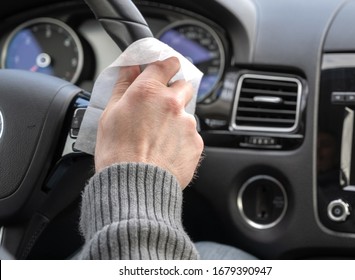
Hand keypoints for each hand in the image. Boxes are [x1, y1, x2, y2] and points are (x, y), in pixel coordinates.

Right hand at [94, 57, 203, 187]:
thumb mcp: (109, 114)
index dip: (166, 66)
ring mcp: (187, 124)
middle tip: (161, 108)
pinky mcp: (196, 143)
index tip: (166, 70)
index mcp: (148, 92)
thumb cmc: (117, 153)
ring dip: (177, 120)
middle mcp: (172, 103)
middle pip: (184, 86)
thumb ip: (123, 86)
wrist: (135, 186)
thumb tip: (130, 68)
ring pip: (187, 114)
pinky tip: (166, 151)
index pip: (166, 64)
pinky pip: (192, 135)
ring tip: (159, 139)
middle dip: (175, 92)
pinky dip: (182, 140)